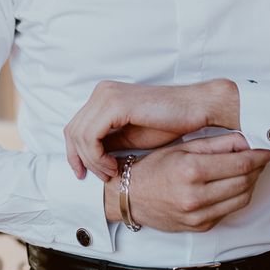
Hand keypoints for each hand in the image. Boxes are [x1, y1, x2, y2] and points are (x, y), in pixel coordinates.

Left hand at [65, 79, 238, 180]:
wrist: (197, 109)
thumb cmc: (169, 123)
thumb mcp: (130, 136)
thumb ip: (108, 142)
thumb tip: (88, 160)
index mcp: (103, 97)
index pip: (74, 127)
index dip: (74, 154)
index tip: (82, 175)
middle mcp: (101, 92)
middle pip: (72, 131)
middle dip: (80, 160)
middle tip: (101, 177)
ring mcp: (107, 96)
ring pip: (79, 136)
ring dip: (92, 161)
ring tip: (112, 172)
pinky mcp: (116, 104)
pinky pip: (91, 136)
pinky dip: (97, 156)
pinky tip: (113, 165)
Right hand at [104, 133, 269, 231]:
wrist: (128, 196)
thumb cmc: (151, 168)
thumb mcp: (179, 148)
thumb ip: (214, 144)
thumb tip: (244, 140)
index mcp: (190, 170)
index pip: (240, 162)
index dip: (260, 154)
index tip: (269, 146)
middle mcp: (195, 195)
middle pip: (246, 180)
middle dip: (258, 166)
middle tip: (261, 154)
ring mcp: (199, 215)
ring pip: (242, 197)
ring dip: (251, 181)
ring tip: (248, 167)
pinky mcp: (201, 226)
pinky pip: (230, 210)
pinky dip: (237, 195)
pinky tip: (232, 183)